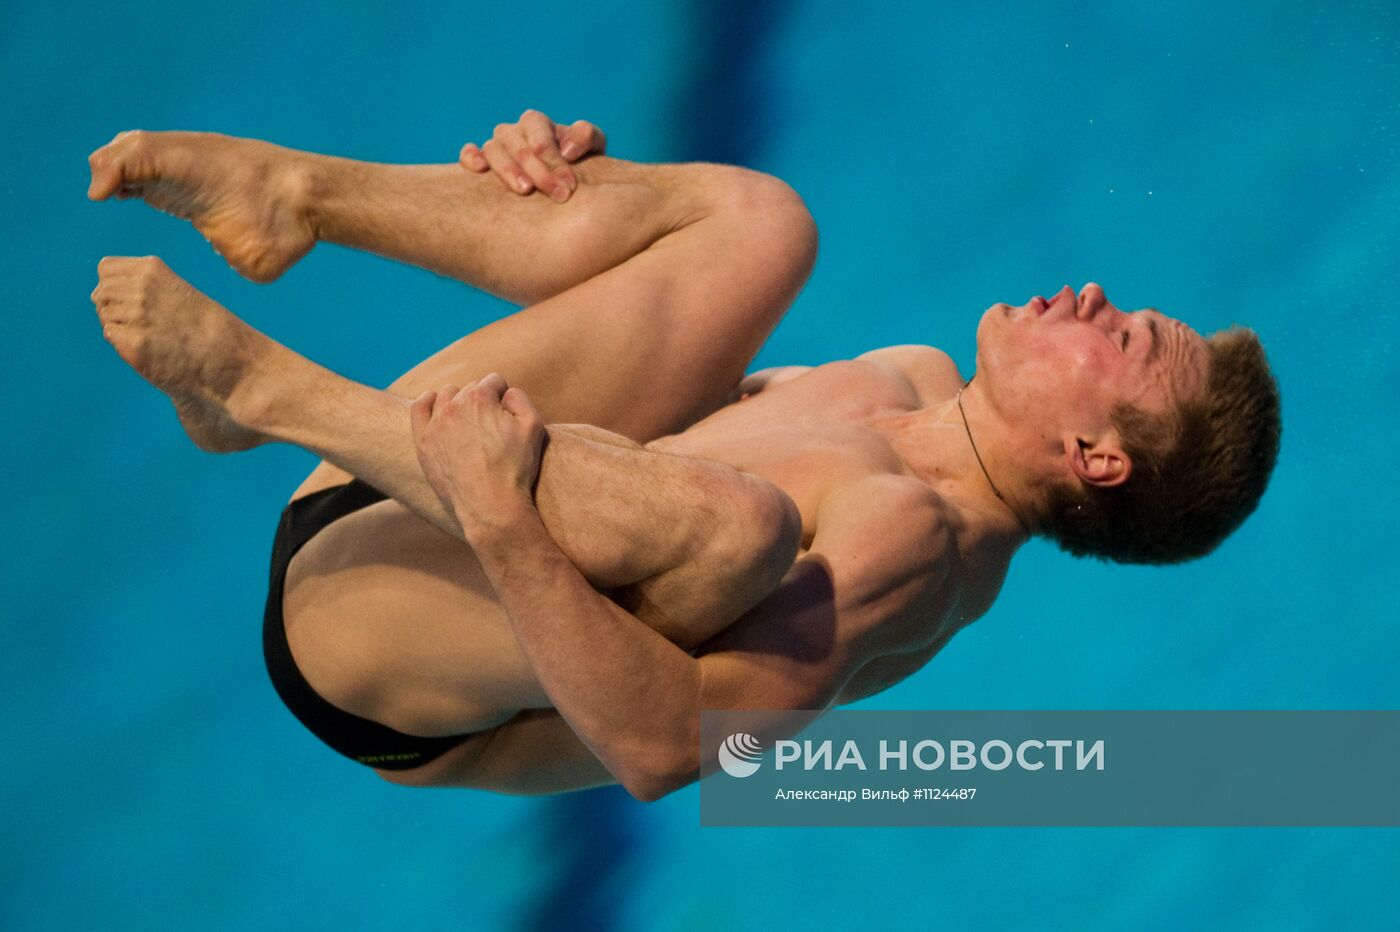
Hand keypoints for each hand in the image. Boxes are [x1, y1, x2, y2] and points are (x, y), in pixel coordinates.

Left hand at [409, 374, 546, 533]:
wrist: (491, 506)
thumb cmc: (515, 468)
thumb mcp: (533, 427)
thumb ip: (520, 398)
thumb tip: (505, 392)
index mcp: (481, 398)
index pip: (494, 381)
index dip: (504, 396)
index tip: (508, 415)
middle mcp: (454, 406)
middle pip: (471, 388)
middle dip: (483, 400)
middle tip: (492, 425)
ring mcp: (435, 424)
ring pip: (446, 396)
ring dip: (459, 401)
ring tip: (470, 421)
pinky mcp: (423, 442)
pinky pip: (419, 408)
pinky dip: (428, 402)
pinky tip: (436, 405)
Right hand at [459, 109, 606, 202]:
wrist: (562, 181)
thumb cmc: (579, 162)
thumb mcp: (592, 147)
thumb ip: (587, 137)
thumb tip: (568, 149)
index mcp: (536, 123)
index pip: (541, 138)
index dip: (555, 161)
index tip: (570, 186)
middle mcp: (513, 131)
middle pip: (519, 147)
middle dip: (540, 172)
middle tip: (558, 196)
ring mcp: (495, 145)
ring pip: (493, 150)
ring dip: (508, 170)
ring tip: (525, 191)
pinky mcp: (479, 161)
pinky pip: (468, 154)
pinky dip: (471, 158)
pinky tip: (480, 171)